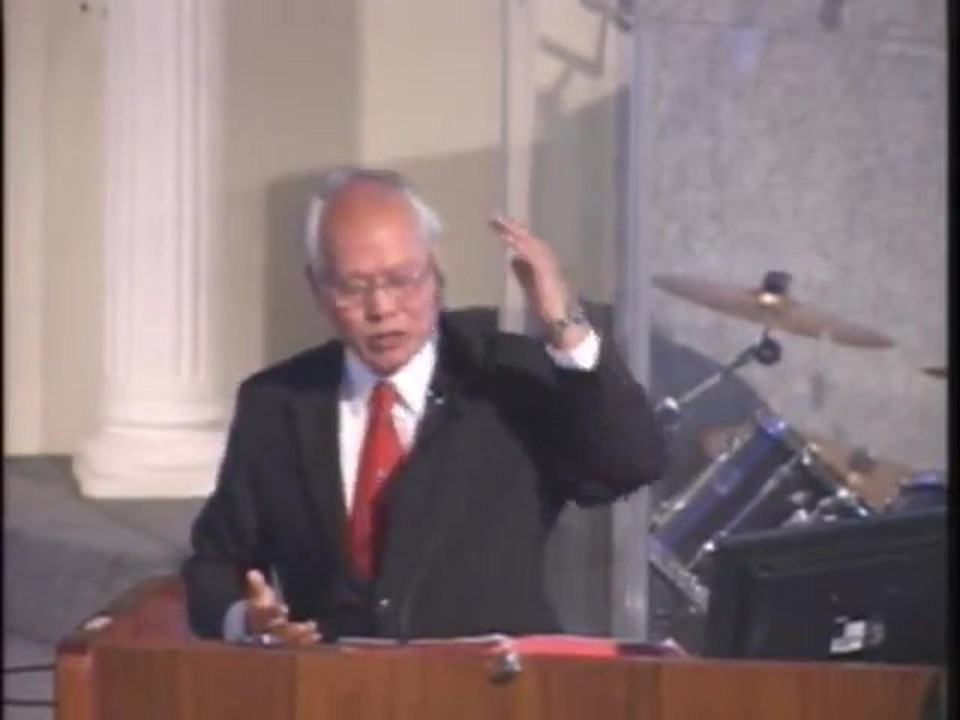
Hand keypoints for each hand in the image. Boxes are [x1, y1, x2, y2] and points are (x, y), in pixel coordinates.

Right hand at [244, 569, 320, 645]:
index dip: (273, 612)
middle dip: (291, 629)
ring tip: (313, 629)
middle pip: (278, 631)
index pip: (264, 615)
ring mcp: (275, 638)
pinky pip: (295, 645)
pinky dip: (306, 642)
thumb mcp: (259, 595)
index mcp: (258, 616)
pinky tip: (317, 636)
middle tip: (305, 626)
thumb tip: (252, 573)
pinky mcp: (284, 643)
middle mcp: (266, 630)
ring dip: (301, 637)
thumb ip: (257, 584)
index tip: (284, 610)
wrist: (255, 625)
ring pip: (287, 640)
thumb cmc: (260, 606)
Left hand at [489, 215, 587, 349]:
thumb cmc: (548, 307)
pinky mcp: (545, 272)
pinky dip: (520, 246)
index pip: (527, 243)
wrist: (562, 319)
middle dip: (511, 228)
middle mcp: (546, 259)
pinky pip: (531, 255)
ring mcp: (547, 264)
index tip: (499, 224)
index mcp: (542, 262)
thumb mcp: (530, 286)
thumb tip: (513, 258)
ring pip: (529, 244)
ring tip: (499, 224)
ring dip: (514, 233)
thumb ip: (522, 273)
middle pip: (527, 239)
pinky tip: (509, 241)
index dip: (514, 233)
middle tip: (494, 218)